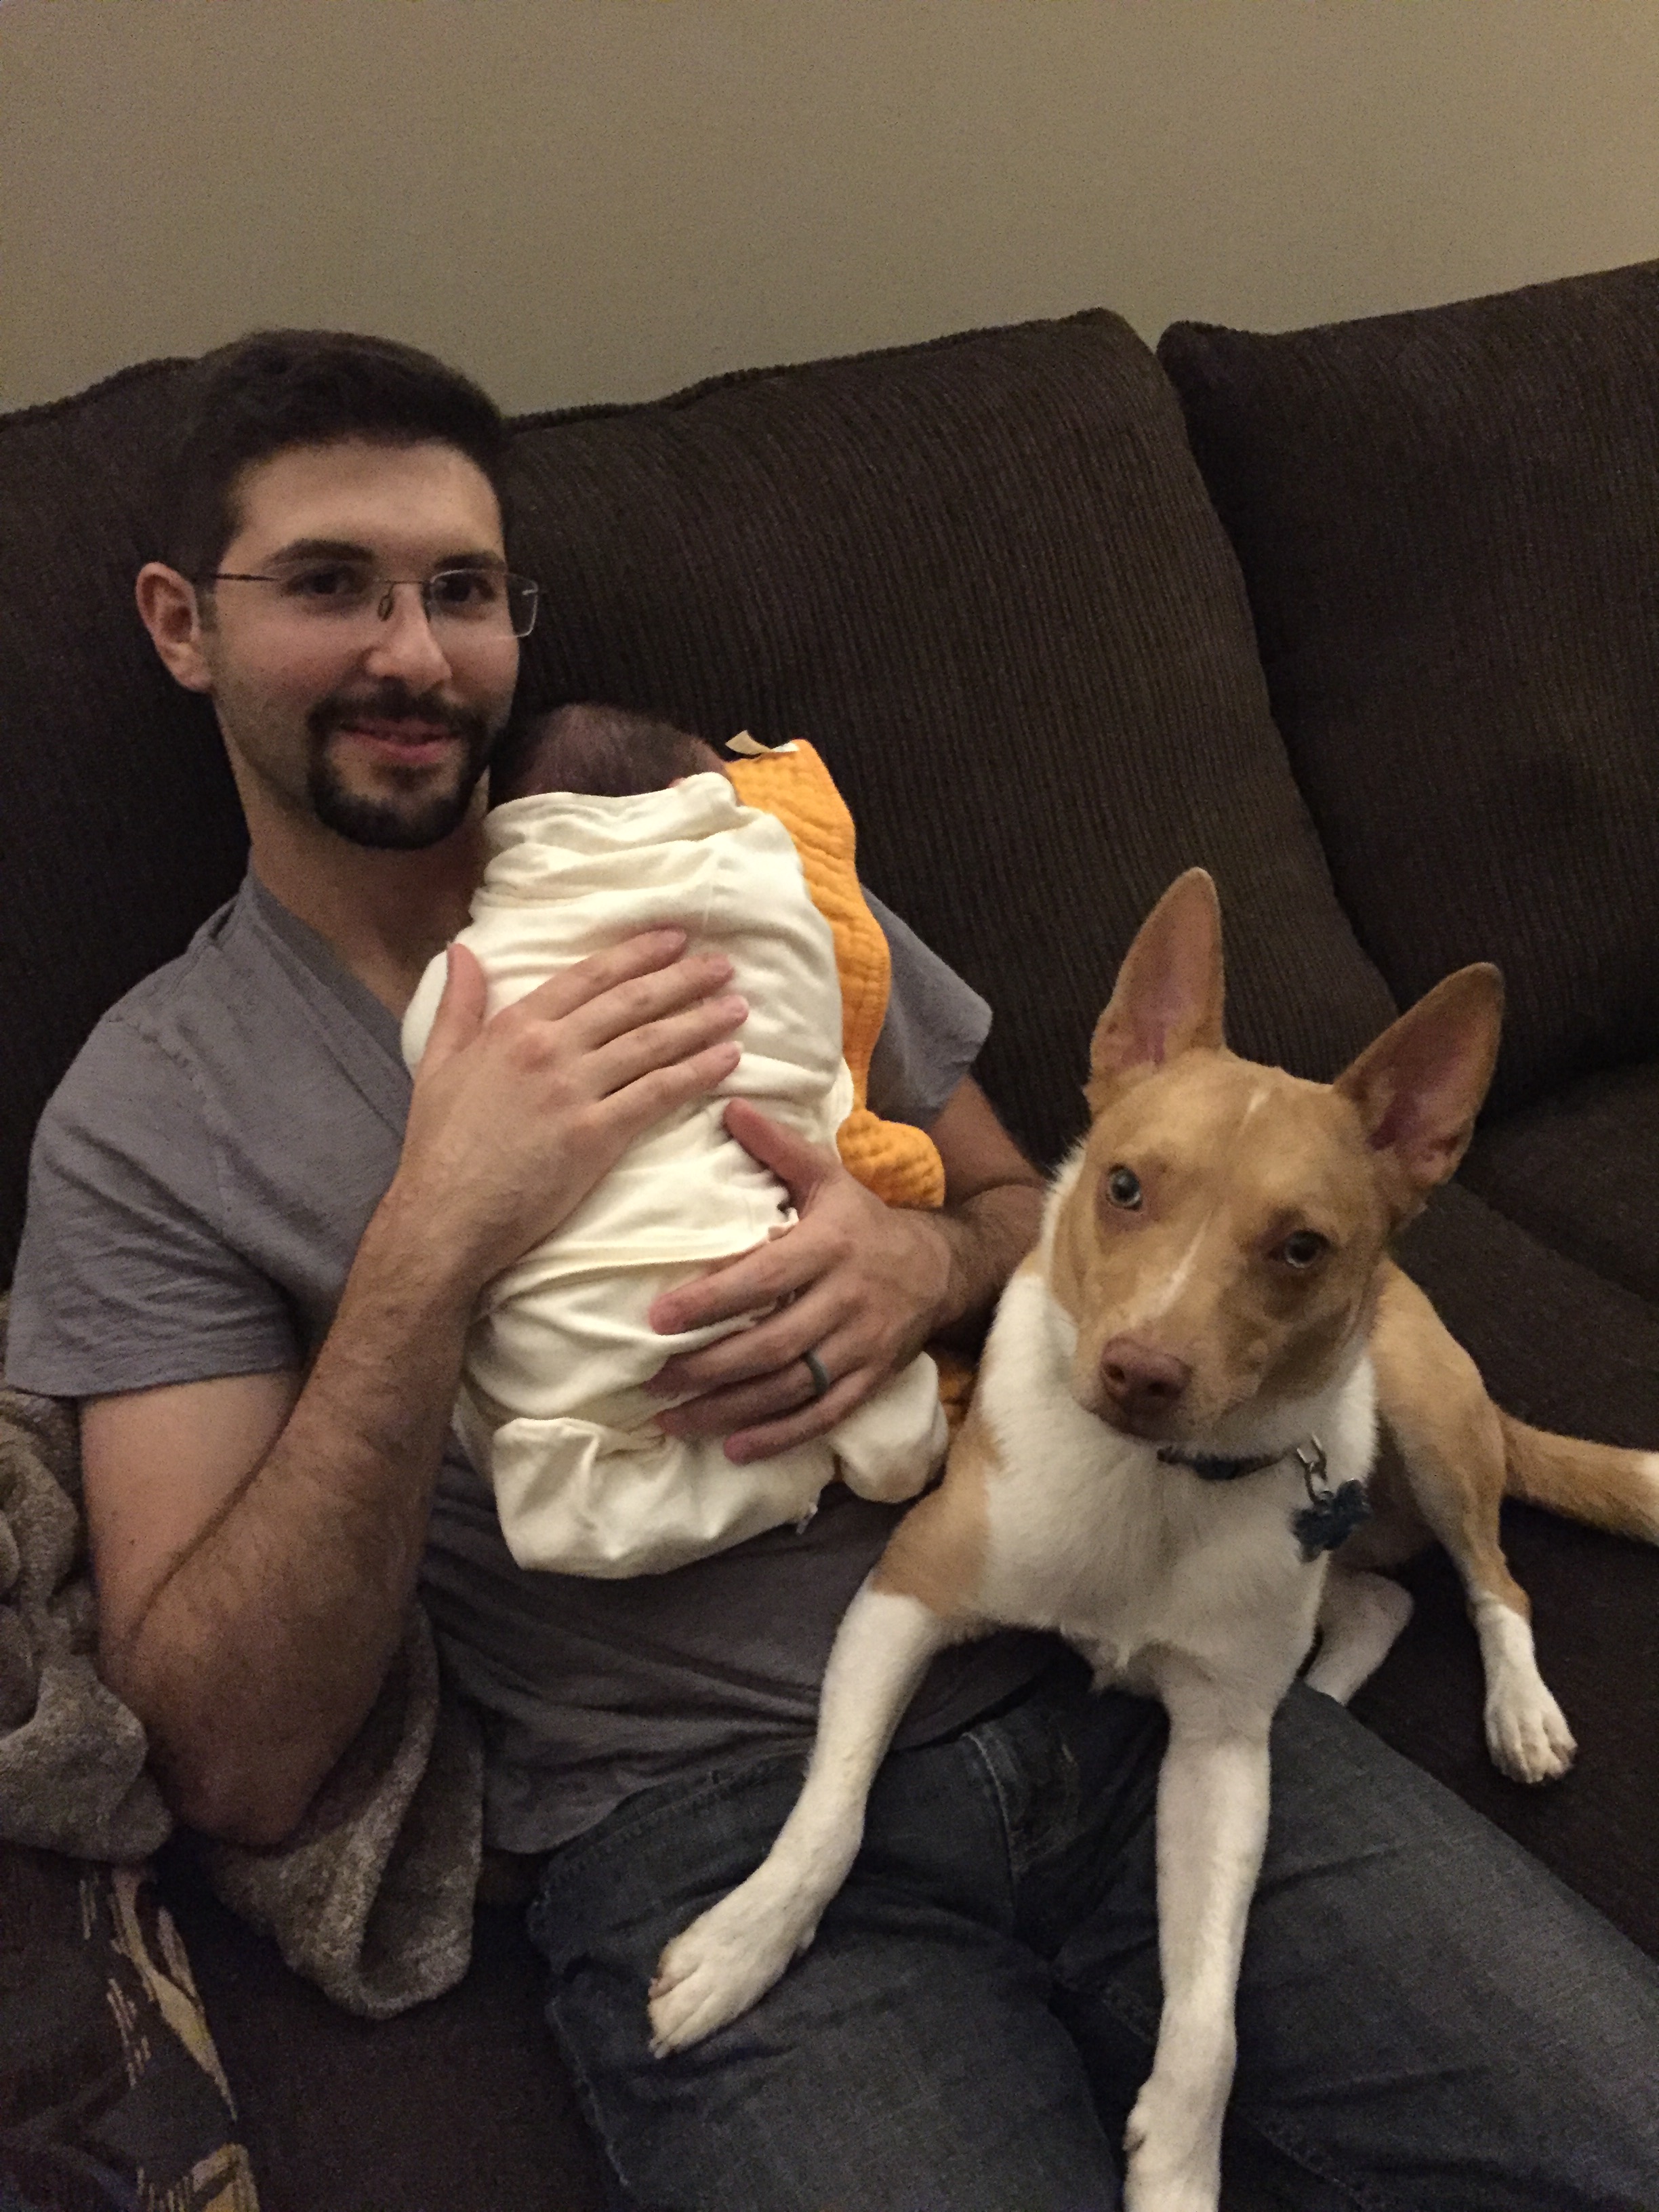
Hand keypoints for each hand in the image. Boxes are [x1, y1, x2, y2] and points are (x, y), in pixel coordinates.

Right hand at [388, 931, 746, 1290]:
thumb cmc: (439, 1146)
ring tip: (737, 1008)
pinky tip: (727, 1060)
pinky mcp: (595, 1136)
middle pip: (630, 1002)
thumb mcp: (437, 1063)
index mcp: (514, 1026)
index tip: (674, 940)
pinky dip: (697, 1073)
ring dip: (700, 1022)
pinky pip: (657, 1093)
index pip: (588, 976)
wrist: (444, 1216)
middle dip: (683, 979)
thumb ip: (457, 1005)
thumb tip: (461, 950)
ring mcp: (574, 1091)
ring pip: (651, 1043)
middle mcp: (549, 1049)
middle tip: (723, 967)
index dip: (637, 954)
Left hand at [645, 1099, 952, 1460]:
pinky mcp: (869, 1381)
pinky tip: (732, 1449)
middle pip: (772, 1344)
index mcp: (830, 1245)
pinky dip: (777, 1437)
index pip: (763, 1278)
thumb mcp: (828, 1178)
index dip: (710, 1301)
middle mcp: (847, 1300)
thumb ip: (778, 1148)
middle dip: (709, 1367)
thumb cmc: (865, 1222)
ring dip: (728, 1410)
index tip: (657, 1318)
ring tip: (672, 1419)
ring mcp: (860, 1346)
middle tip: (653, 1380)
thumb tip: (728, 1106)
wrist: (942, 1268)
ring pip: (790, 1388)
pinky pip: (822, 1417)